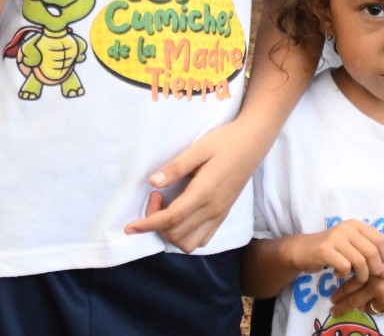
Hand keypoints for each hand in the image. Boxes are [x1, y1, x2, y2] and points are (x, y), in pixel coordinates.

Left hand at [123, 117, 260, 251]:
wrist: (254, 142)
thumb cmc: (226, 141)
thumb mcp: (199, 147)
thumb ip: (176, 167)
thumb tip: (152, 183)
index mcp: (205, 193)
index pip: (171, 219)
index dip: (147, 225)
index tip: (129, 227)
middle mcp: (213, 209)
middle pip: (176, 235)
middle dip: (156, 224)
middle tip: (156, 196)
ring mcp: (220, 214)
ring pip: (189, 243)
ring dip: (171, 234)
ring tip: (167, 208)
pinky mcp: (224, 214)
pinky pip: (202, 239)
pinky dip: (186, 236)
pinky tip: (180, 216)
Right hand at [288, 221, 383, 284]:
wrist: (303, 250)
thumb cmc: (332, 250)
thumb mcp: (353, 250)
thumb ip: (372, 258)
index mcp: (356, 225)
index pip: (380, 239)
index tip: (379, 266)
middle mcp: (347, 228)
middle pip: (372, 252)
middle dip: (374, 270)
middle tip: (368, 277)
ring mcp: (335, 238)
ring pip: (360, 261)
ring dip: (361, 276)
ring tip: (356, 278)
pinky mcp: (325, 250)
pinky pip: (345, 267)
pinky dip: (345, 275)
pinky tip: (340, 274)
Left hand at [331, 251, 383, 318]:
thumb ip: (370, 274)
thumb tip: (355, 284)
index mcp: (373, 275)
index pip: (351, 287)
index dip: (340, 294)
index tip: (331, 300)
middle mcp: (378, 290)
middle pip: (354, 302)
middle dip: (342, 307)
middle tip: (333, 310)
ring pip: (368, 308)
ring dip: (364, 305)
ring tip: (365, 300)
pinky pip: (381, 311)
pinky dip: (378, 307)